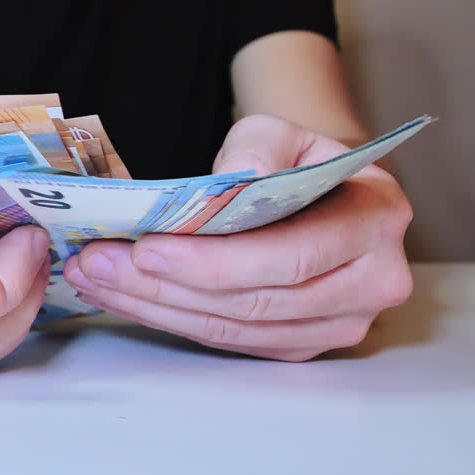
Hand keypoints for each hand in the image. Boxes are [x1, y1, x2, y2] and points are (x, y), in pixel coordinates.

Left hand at [63, 115, 413, 360]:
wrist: (319, 191)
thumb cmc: (297, 159)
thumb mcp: (282, 129)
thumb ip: (260, 142)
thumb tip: (241, 174)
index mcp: (377, 219)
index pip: (293, 256)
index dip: (217, 262)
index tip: (148, 249)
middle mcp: (372, 282)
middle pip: (258, 302)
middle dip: (167, 286)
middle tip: (99, 264)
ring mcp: (340, 323)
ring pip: (237, 329)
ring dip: (157, 307)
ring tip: (97, 278)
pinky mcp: (303, 345)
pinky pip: (231, 341)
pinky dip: (171, 320)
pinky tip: (125, 296)